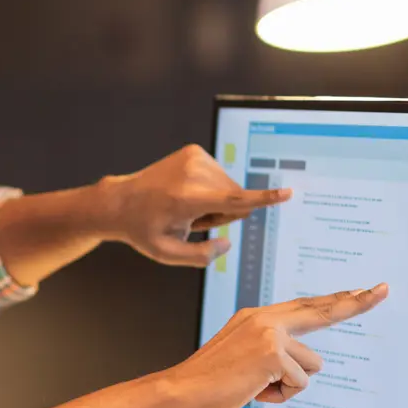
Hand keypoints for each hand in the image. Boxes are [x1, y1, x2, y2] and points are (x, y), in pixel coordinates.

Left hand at [101, 145, 290, 266]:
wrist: (120, 201)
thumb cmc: (144, 230)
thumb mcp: (168, 254)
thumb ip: (202, 255)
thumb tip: (227, 242)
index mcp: (187, 199)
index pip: (233, 200)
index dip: (263, 200)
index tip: (287, 193)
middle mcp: (192, 174)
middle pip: (235, 198)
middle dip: (222, 213)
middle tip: (190, 220)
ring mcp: (193, 158)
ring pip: (229, 186)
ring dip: (215, 200)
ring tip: (185, 206)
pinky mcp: (194, 151)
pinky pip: (220, 175)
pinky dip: (209, 187)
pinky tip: (186, 193)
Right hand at [161, 285, 388, 407]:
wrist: (180, 391)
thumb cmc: (208, 383)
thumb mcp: (240, 357)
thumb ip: (270, 351)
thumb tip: (300, 368)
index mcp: (257, 317)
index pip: (306, 306)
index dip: (337, 300)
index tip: (363, 291)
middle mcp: (265, 318)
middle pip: (322, 310)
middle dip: (356, 303)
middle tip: (384, 290)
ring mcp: (269, 333)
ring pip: (312, 366)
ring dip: (288, 385)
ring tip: (254, 386)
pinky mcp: (273, 353)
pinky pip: (300, 384)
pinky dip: (280, 396)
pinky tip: (253, 391)